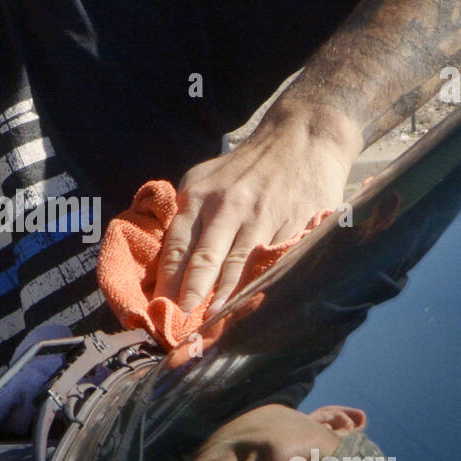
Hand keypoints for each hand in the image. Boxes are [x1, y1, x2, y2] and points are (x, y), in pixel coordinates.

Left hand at [153, 102, 360, 310]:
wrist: (301, 138)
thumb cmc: (247, 167)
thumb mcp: (207, 178)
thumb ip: (188, 214)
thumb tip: (168, 262)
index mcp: (200, 196)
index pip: (176, 245)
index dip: (167, 278)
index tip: (159, 305)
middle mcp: (227, 206)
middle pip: (204, 258)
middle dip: (190, 292)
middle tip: (180, 320)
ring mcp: (261, 216)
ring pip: (238, 264)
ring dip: (223, 296)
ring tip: (212, 321)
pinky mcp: (291, 224)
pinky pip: (270, 260)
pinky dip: (259, 283)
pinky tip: (251, 301)